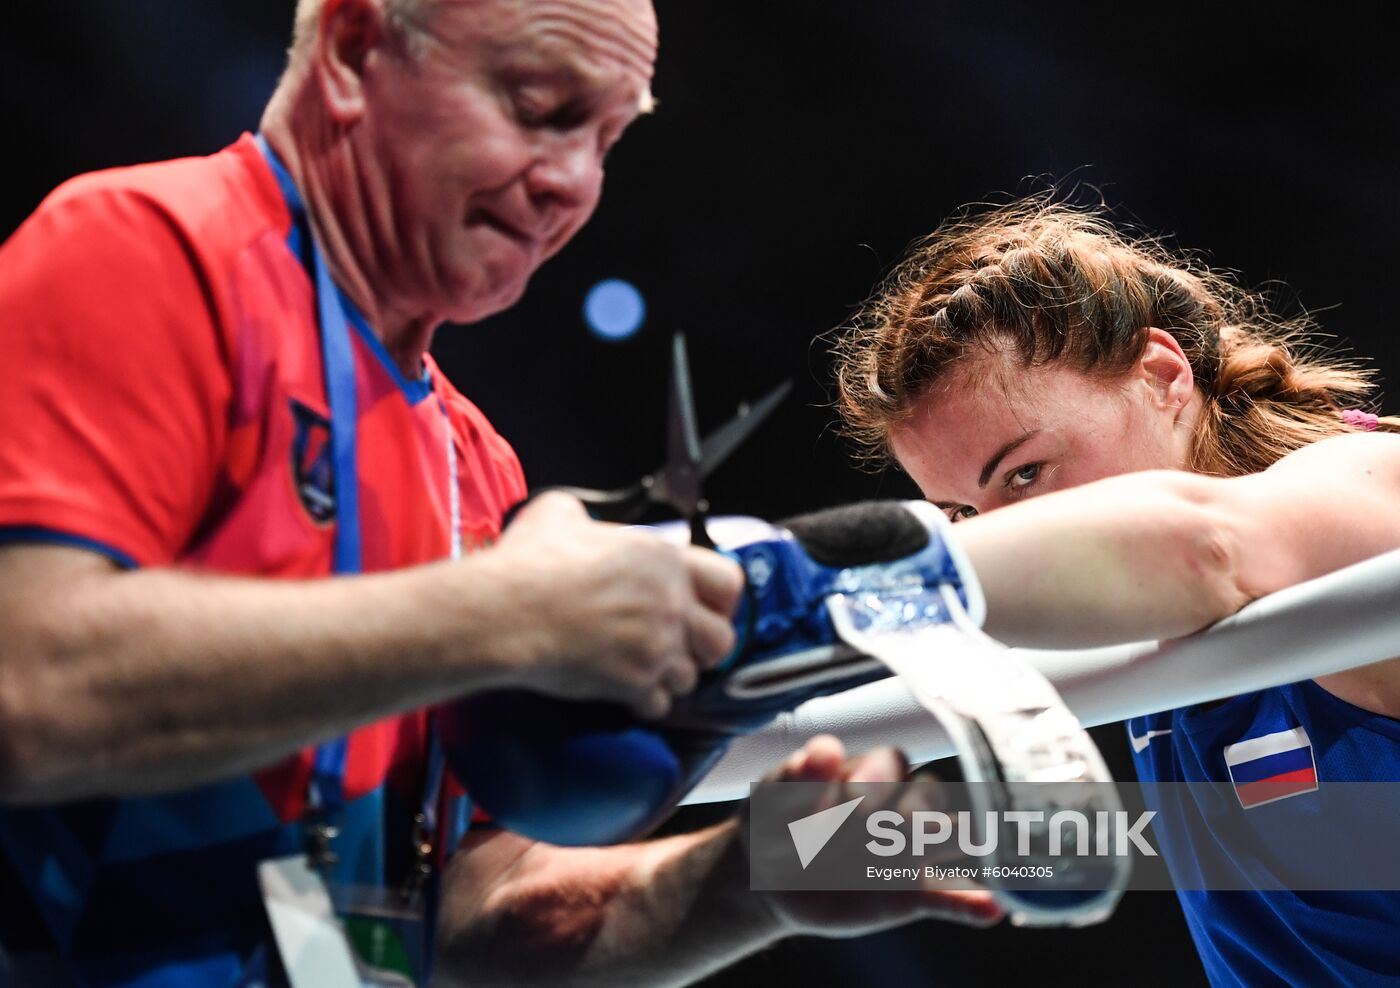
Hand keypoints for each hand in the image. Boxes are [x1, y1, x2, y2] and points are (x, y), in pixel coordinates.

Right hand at [490, 492, 744, 717]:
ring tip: (645, 669)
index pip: (729, 581)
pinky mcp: (634, 683)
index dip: (720, 599)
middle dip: (704, 647)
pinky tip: (624, 691)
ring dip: (670, 676)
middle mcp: (670, 603)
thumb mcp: (557, 514)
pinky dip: (644, 703)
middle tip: (679, 646)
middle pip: (722, 640)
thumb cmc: (530, 563)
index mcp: (662, 559)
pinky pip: (658, 705)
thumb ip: (583, 516)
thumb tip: (576, 521)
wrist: (507, 612)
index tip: (705, 607)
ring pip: (691, 677)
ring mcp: (656, 646)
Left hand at [750, 735, 1003, 935]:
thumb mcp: (774, 798)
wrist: (769, 881)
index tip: (850, 797)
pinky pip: (948, 897)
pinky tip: (990, 908)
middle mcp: (899, 804)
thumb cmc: (775, 824)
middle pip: (928, 795)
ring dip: (956, 841)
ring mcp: (909, 849)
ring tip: (963, 844)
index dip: (875, 778)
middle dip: (912, 810)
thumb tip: (827, 749)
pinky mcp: (911, 893)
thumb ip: (800, 776)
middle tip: (886, 829)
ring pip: (948, 837)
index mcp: (868, 771)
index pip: (891, 763)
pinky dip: (969, 903)